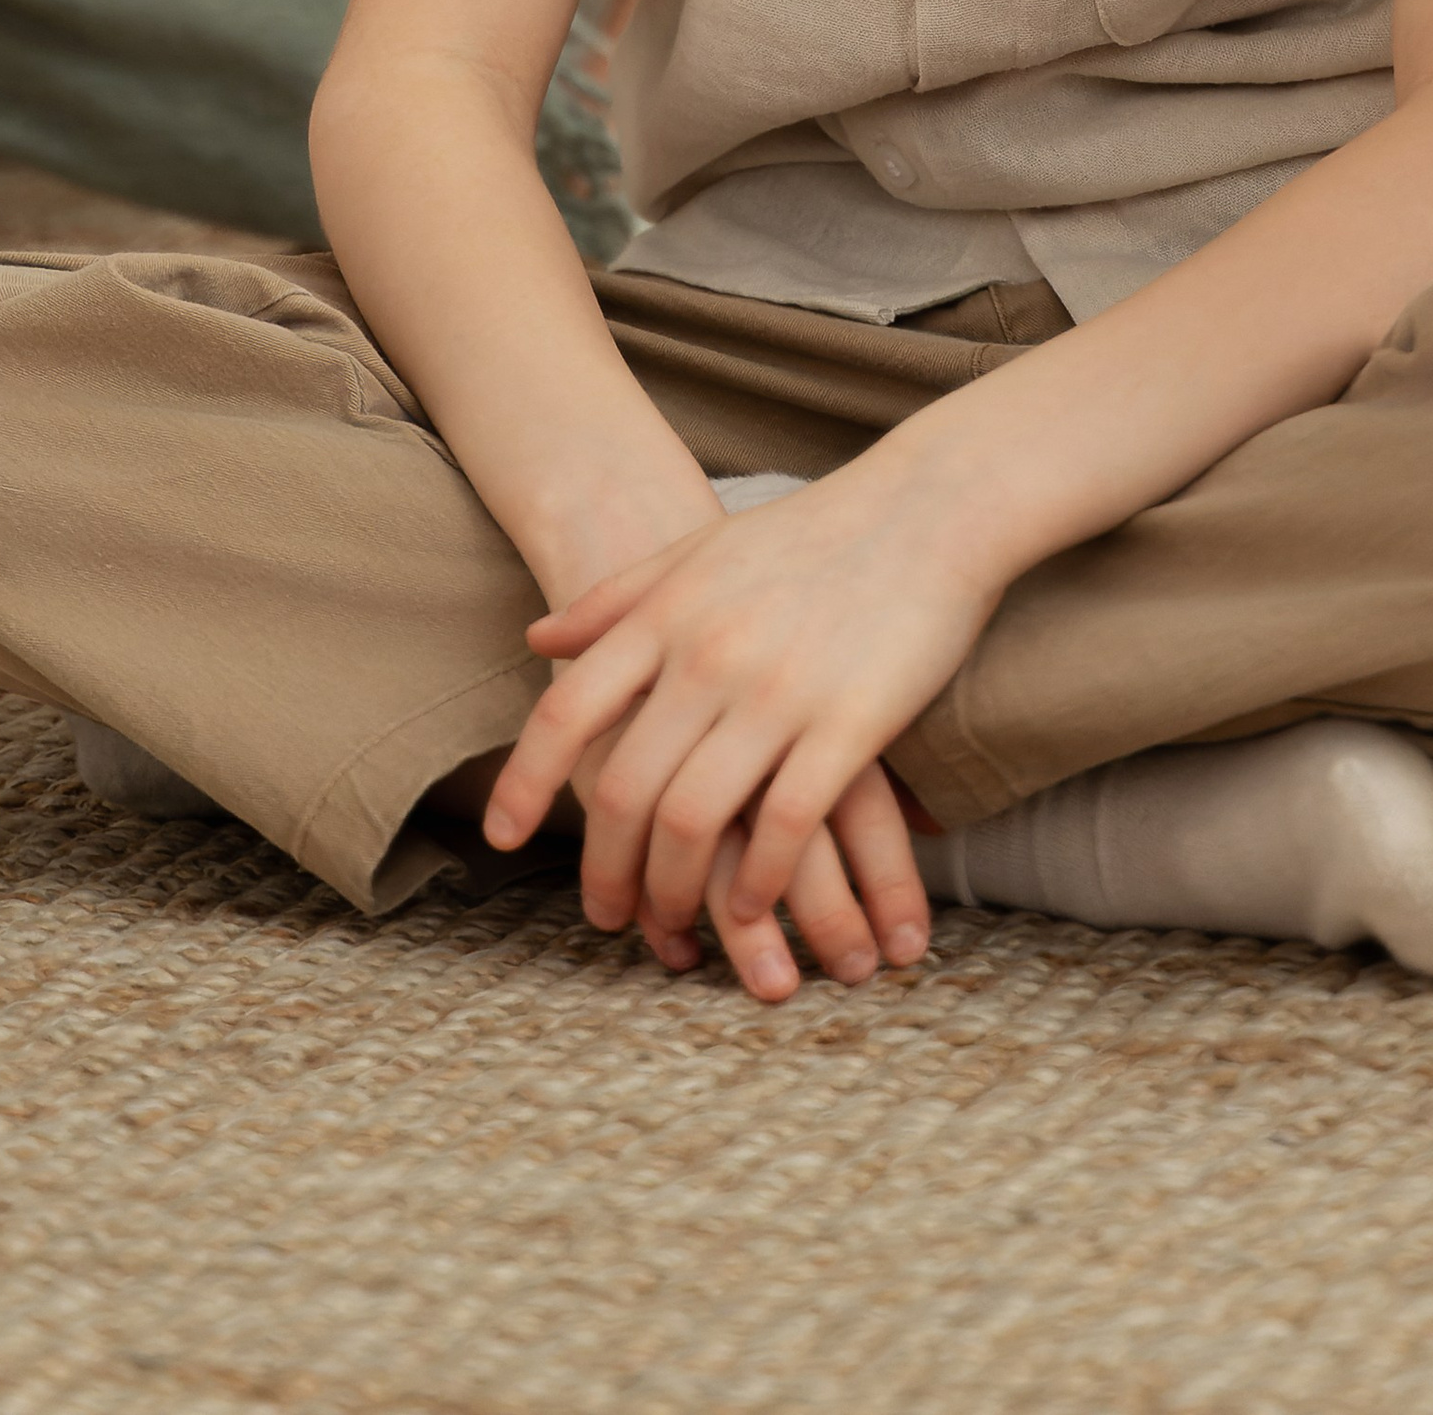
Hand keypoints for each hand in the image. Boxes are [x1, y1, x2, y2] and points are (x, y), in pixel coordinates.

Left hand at [483, 465, 995, 990]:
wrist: (931, 507)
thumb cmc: (812, 532)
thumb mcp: (699, 550)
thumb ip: (617, 597)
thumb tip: (538, 639)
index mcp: (666, 612)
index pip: (568, 710)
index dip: (525, 782)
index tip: (501, 838)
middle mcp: (709, 654)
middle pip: (627, 787)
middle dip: (607, 869)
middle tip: (606, 914)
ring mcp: (780, 691)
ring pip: (697, 820)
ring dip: (677, 890)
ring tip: (677, 925)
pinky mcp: (850, 723)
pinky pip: (787, 825)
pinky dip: (762, 880)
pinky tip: (756, 906)